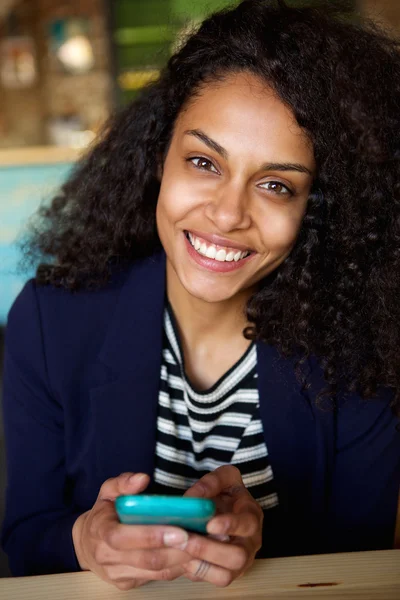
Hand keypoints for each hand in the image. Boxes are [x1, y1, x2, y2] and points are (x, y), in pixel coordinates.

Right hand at [72, 472, 191, 589]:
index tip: (179, 530)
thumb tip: (142, 478)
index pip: (124, 538)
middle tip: (201, 540)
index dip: (152, 536)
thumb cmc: (103, 514)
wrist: (86, 544)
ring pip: (155, 572)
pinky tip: (194, 556)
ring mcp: (118, 574)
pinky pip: (157, 578)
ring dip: (182, 561)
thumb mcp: (107, 492)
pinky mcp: (128, 584)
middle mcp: (107, 557)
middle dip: (176, 551)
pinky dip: (178, 569)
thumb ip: (123, 483)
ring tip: (203, 547)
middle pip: (146, 559)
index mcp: (101, 531)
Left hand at [180, 465, 263, 586]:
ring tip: (180, 550)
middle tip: (186, 539)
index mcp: (252, 515)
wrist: (226, 508)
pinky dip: (196, 572)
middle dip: (209, 549)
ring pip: (226, 575)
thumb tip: (191, 499)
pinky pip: (213, 581)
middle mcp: (250, 543)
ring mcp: (240, 562)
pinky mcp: (227, 573)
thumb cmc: (226, 492)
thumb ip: (211, 482)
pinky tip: (181, 559)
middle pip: (238, 556)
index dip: (230, 525)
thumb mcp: (224, 477)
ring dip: (200, 564)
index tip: (209, 524)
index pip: (247, 523)